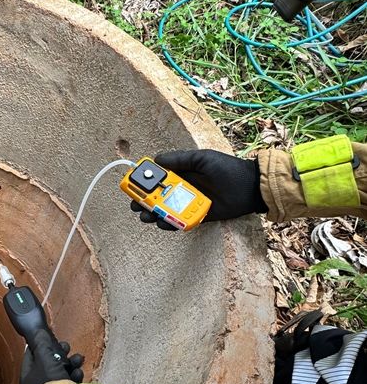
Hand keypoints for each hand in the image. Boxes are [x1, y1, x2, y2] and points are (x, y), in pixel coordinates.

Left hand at [19, 329, 83, 383]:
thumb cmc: (50, 382)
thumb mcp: (44, 358)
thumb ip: (41, 342)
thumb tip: (37, 331)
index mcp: (27, 376)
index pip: (31, 355)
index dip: (40, 344)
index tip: (50, 338)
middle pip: (48, 363)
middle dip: (60, 353)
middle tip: (67, 347)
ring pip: (60, 372)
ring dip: (70, 363)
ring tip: (78, 359)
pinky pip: (69, 383)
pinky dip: (74, 377)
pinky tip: (79, 374)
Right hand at [131, 149, 266, 229]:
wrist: (250, 188)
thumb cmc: (227, 169)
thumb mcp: (203, 158)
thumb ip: (181, 159)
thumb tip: (157, 159)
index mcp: (183, 173)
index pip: (158, 178)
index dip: (144, 181)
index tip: (133, 184)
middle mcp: (184, 189)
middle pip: (158, 196)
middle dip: (144, 200)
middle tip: (135, 204)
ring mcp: (190, 204)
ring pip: (165, 210)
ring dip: (152, 214)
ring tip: (145, 216)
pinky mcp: (197, 217)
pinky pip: (179, 222)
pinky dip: (169, 224)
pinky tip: (161, 223)